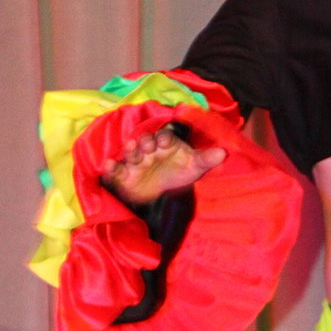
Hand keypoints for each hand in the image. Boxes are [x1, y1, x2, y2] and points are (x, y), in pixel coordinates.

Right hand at [102, 126, 225, 208]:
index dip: (164, 138)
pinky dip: (110, 167)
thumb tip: (223, 153)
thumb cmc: (178, 173)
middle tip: (147, 144)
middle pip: (145, 141)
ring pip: (131, 152)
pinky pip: (115, 170)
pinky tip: (107, 164)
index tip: (164, 141)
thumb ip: (206, 159)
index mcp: (165, 144)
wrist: (163, 194)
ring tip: (131, 147)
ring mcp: (135, 161)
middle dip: (145, 141)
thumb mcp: (194, 167)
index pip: (164, 137)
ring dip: (130, 149)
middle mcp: (149, 150)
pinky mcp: (123, 175)